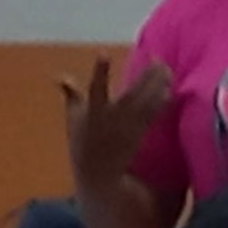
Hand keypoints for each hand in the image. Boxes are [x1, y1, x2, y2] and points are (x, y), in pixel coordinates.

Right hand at [61, 55, 180, 190]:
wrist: (98, 174)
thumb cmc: (83, 143)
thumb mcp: (73, 118)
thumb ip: (71, 94)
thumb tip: (59, 76)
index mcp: (93, 112)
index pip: (95, 88)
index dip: (100, 71)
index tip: (104, 53)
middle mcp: (112, 118)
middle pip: (132, 93)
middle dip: (146, 77)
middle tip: (156, 59)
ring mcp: (127, 126)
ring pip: (147, 102)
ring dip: (158, 85)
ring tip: (166, 68)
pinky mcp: (139, 132)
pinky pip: (153, 113)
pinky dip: (162, 99)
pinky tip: (168, 87)